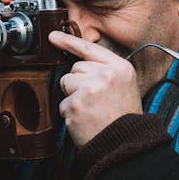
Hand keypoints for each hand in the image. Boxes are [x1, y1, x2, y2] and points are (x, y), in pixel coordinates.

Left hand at [48, 30, 142, 147]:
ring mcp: (89, 89)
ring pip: (66, 83)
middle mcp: (105, 75)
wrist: (125, 143)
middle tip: (96, 100)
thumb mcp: (125, 85)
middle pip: (75, 68)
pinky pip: (62, 103)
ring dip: (73, 96)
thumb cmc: (123, 116)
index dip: (69, 41)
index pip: (89, 48)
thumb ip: (106, 70)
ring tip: (91, 109)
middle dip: (79, 83)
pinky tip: (85, 119)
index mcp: (120, 67)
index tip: (53, 37)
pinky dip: (70, 113)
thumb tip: (79, 63)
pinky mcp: (75, 105)